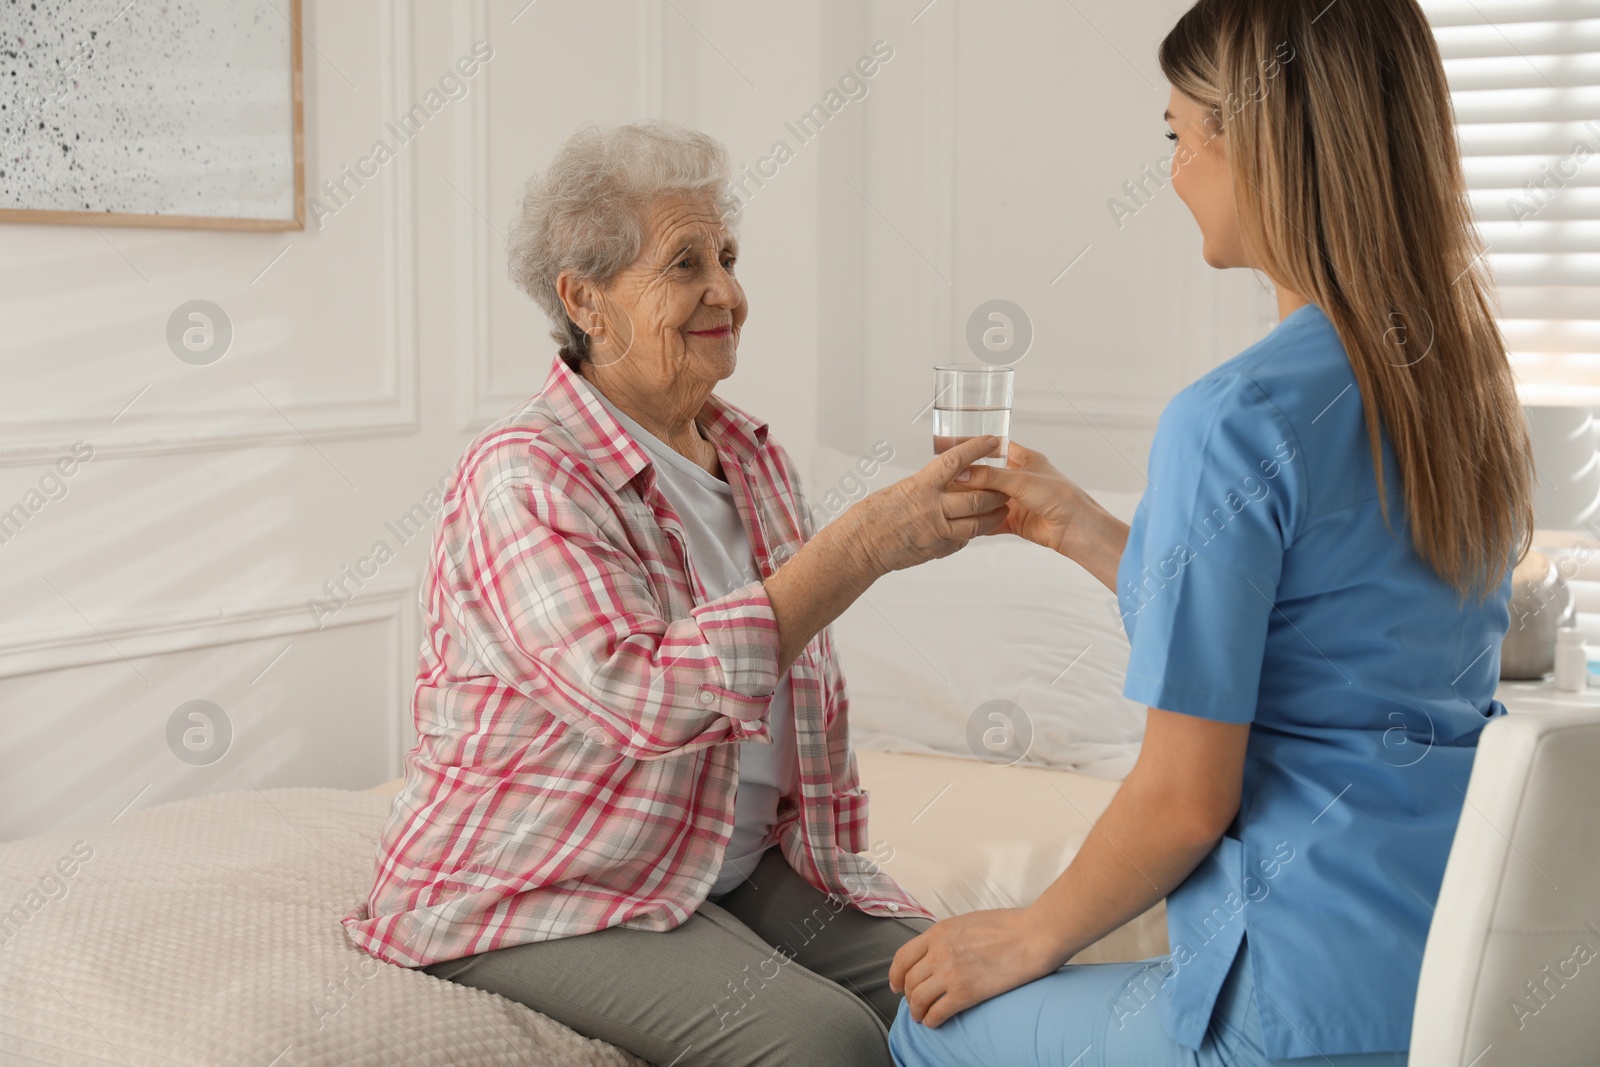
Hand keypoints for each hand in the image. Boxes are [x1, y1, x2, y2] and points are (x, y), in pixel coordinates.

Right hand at [841, 436, 1008, 575]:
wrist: (861, 546)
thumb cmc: (873, 515)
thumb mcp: (901, 489)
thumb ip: (928, 485)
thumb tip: (948, 479)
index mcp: (921, 486)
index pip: (956, 461)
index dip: (977, 449)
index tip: (992, 440)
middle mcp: (932, 508)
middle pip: (977, 496)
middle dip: (996, 490)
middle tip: (1006, 484)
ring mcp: (937, 531)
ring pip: (977, 523)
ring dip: (994, 515)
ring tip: (1002, 509)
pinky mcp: (938, 549)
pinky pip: (963, 540)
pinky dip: (972, 532)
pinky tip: (975, 527)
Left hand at [888, 908, 1056, 1027]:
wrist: (1032, 936)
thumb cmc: (1008, 926)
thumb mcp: (967, 922)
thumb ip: (947, 937)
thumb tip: (937, 952)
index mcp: (939, 932)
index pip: (902, 957)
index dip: (895, 975)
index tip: (896, 984)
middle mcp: (939, 952)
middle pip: (909, 980)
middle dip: (907, 995)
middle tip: (913, 1003)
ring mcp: (951, 973)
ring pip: (918, 998)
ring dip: (917, 1011)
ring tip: (922, 1015)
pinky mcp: (966, 993)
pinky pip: (937, 1012)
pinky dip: (931, 1020)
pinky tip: (935, 1021)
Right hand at [955, 441, 1129, 588]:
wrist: (1075, 528)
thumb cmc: (1059, 496)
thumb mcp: (1020, 480)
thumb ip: (989, 476)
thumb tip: (961, 474)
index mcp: (1025, 459)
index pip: (995, 446)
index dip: (975, 445)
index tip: (953, 445)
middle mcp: (1019, 478)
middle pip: (987, 474)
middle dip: (968, 476)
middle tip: (945, 475)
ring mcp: (1016, 500)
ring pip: (987, 498)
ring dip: (972, 499)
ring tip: (947, 498)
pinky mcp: (1014, 521)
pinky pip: (991, 520)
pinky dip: (979, 521)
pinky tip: (963, 520)